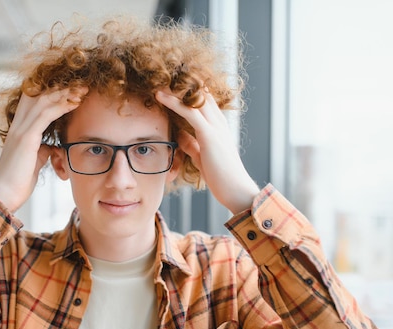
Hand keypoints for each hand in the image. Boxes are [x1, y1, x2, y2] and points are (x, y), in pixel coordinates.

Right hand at [0, 87, 87, 211]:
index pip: (32, 101)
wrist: (3, 195)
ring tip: (82, 90)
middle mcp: (17, 125)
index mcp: (18, 130)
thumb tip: (50, 147)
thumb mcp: (33, 162)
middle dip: (60, 88)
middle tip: (81, 86)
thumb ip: (40, 151)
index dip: (50, 93)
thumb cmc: (17, 182)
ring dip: (65, 93)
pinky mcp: (26, 138)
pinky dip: (61, 106)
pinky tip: (75, 103)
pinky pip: (46, 115)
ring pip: (44, 101)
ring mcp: (21, 130)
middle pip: (38, 95)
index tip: (71, 91)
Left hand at [155, 90, 258, 213]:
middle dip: (181, 83)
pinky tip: (160, 96)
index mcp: (217, 126)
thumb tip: (179, 135)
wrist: (235, 190)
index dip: (187, 90)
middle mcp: (218, 122)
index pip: (203, 100)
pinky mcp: (209, 135)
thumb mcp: (201, 156)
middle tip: (161, 74)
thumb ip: (191, 144)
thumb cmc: (220, 176)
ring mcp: (215, 127)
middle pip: (200, 93)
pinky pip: (189, 112)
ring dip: (175, 88)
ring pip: (194, 98)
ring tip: (157, 78)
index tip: (169, 83)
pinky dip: (174, 102)